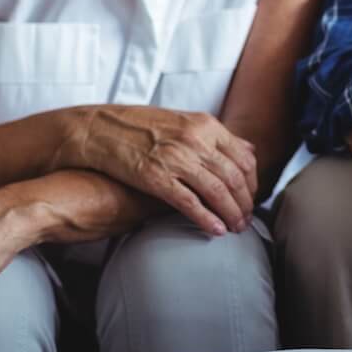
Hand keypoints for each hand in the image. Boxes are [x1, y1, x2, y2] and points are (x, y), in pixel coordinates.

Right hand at [60, 105, 256, 235]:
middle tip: (247, 219)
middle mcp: (195, 140)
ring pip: (217, 191)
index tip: (252, 197)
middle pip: (234, 177)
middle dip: (245, 203)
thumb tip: (248, 149)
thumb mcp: (183, 121)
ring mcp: (176, 158)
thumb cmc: (140, 125)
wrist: (98, 127)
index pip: (244, 157)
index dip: (253, 182)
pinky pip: (189, 202)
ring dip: (231, 214)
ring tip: (236, 228)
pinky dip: (206, 218)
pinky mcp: (155, 177)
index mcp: (205, 125)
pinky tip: (215, 230)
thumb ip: (215, 136)